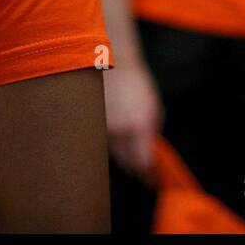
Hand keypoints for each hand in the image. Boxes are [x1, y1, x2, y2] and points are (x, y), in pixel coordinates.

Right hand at [104, 63, 164, 183]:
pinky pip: (102, 143)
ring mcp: (103, 128)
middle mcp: (120, 130)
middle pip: (126, 163)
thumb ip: (152, 132)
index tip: (150, 179)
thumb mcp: (153, 107)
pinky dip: (109, 144)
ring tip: (127, 146)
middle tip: (140, 169)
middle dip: (134, 168)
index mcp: (139, 126)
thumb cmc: (136, 85)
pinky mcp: (91, 125)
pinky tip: (114, 133)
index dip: (146, 174)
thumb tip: (151, 154)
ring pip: (113, 155)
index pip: (141, 163)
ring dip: (121, 156)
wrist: (112, 65)